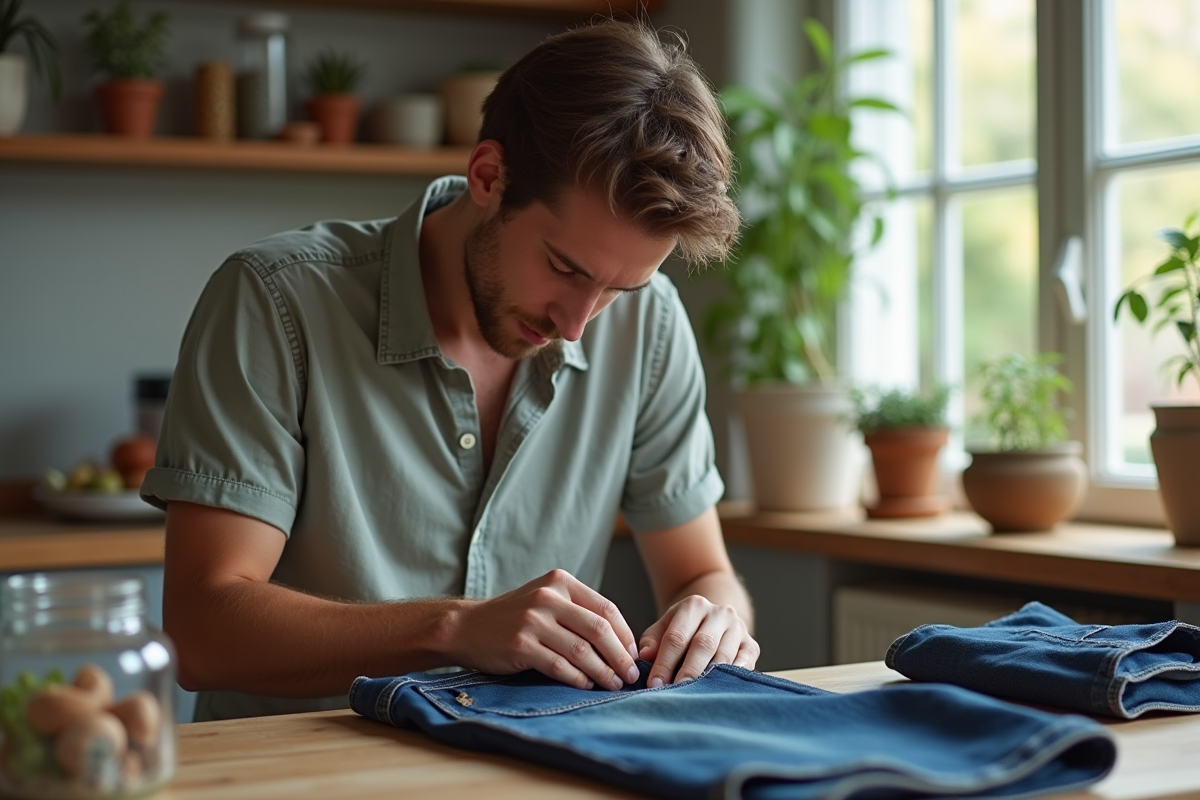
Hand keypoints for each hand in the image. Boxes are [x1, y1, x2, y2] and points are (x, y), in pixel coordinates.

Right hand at [452, 569, 640, 690]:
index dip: (625, 635)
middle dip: (620, 656)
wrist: (467, 626)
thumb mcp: (547, 600)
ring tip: (614, 684)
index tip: (634, 655)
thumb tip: (621, 642)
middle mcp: (548, 597)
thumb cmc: (515, 617)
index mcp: (560, 582)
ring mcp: (532, 620)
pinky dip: (577, 679)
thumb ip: (578, 612)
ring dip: (603, 672)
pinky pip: (559, 666)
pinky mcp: (520, 645)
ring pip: (581, 650)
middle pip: (599, 629)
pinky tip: (586, 685)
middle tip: (631, 675)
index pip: (606, 608)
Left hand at [638, 595, 758, 687]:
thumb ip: (652, 640)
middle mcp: (719, 613)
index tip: (654, 683)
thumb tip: (644, 656)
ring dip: (708, 677)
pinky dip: (733, 674)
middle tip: (674, 691)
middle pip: (703, 644)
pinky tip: (721, 687)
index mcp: (694, 605)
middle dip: (687, 671)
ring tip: (694, 695)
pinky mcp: (751, 644)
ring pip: (724, 656)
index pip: (677, 636)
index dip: (664, 662)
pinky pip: (746, 661)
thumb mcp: (664, 627)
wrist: (714, 620)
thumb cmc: (683, 629)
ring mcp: (738, 628)